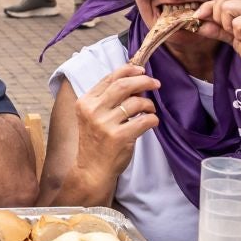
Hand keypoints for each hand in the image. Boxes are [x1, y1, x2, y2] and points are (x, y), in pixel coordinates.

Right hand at [72, 65, 162, 180]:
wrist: (91, 170)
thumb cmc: (96, 142)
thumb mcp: (93, 117)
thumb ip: (108, 99)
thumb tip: (135, 83)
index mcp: (85, 102)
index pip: (109, 78)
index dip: (128, 71)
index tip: (142, 71)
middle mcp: (93, 110)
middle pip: (123, 86)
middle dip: (143, 81)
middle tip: (155, 84)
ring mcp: (105, 124)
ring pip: (136, 102)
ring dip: (149, 104)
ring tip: (150, 109)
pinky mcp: (119, 137)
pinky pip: (144, 121)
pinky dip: (152, 119)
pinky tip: (151, 122)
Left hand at [193, 0, 240, 78]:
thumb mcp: (233, 38)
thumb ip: (218, 29)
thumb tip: (197, 23)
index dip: (208, 8)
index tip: (198, 18)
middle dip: (219, 19)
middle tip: (233, 32)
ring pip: (227, 8)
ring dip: (230, 27)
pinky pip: (238, 23)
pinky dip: (240, 35)